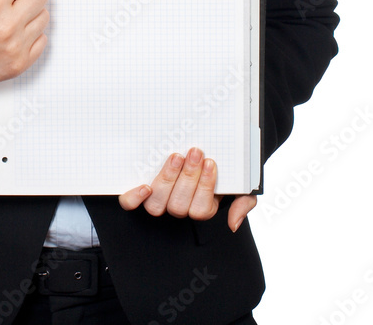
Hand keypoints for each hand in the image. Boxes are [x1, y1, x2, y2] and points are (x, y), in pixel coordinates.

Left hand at [118, 147, 256, 230]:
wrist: (200, 148)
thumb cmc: (219, 168)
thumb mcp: (239, 184)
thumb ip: (243, 202)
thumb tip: (232, 224)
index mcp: (201, 207)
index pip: (202, 209)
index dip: (205, 186)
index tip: (210, 162)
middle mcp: (178, 206)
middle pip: (179, 206)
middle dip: (188, 177)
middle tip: (195, 152)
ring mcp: (158, 200)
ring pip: (158, 204)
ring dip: (167, 180)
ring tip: (176, 156)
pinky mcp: (139, 191)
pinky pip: (129, 204)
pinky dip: (134, 197)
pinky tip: (144, 185)